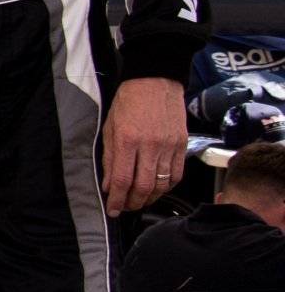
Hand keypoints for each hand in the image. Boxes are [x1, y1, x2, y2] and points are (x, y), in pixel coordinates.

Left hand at [101, 76, 187, 215]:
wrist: (155, 81)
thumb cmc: (128, 102)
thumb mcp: (109, 128)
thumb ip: (109, 159)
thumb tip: (109, 185)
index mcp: (128, 140)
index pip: (123, 181)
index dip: (117, 200)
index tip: (112, 209)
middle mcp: (150, 146)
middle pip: (144, 187)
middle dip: (132, 203)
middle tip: (124, 207)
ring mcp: (169, 146)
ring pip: (162, 185)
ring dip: (149, 199)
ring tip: (139, 201)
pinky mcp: (182, 145)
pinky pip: (177, 175)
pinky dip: (167, 187)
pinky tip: (157, 189)